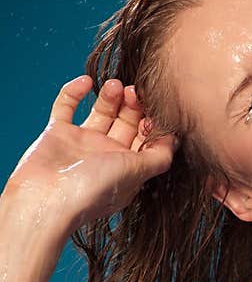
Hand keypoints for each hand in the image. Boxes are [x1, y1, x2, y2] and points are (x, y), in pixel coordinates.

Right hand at [7, 77, 177, 233]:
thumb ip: (159, 157)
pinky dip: (74, 92)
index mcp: (128, 168)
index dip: (152, 123)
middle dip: (133, 105)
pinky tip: (85, 81)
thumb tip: (175, 140)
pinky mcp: (57, 133)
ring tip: (114, 84)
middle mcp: (107, 155)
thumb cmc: (93, 190)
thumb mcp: (136, 172)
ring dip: (110, 96)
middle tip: (135, 91)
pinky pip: (66, 106)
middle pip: (126, 123)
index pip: (146, 140)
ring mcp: (82, 144)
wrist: (46, 200)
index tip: (156, 109)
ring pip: (101, 113)